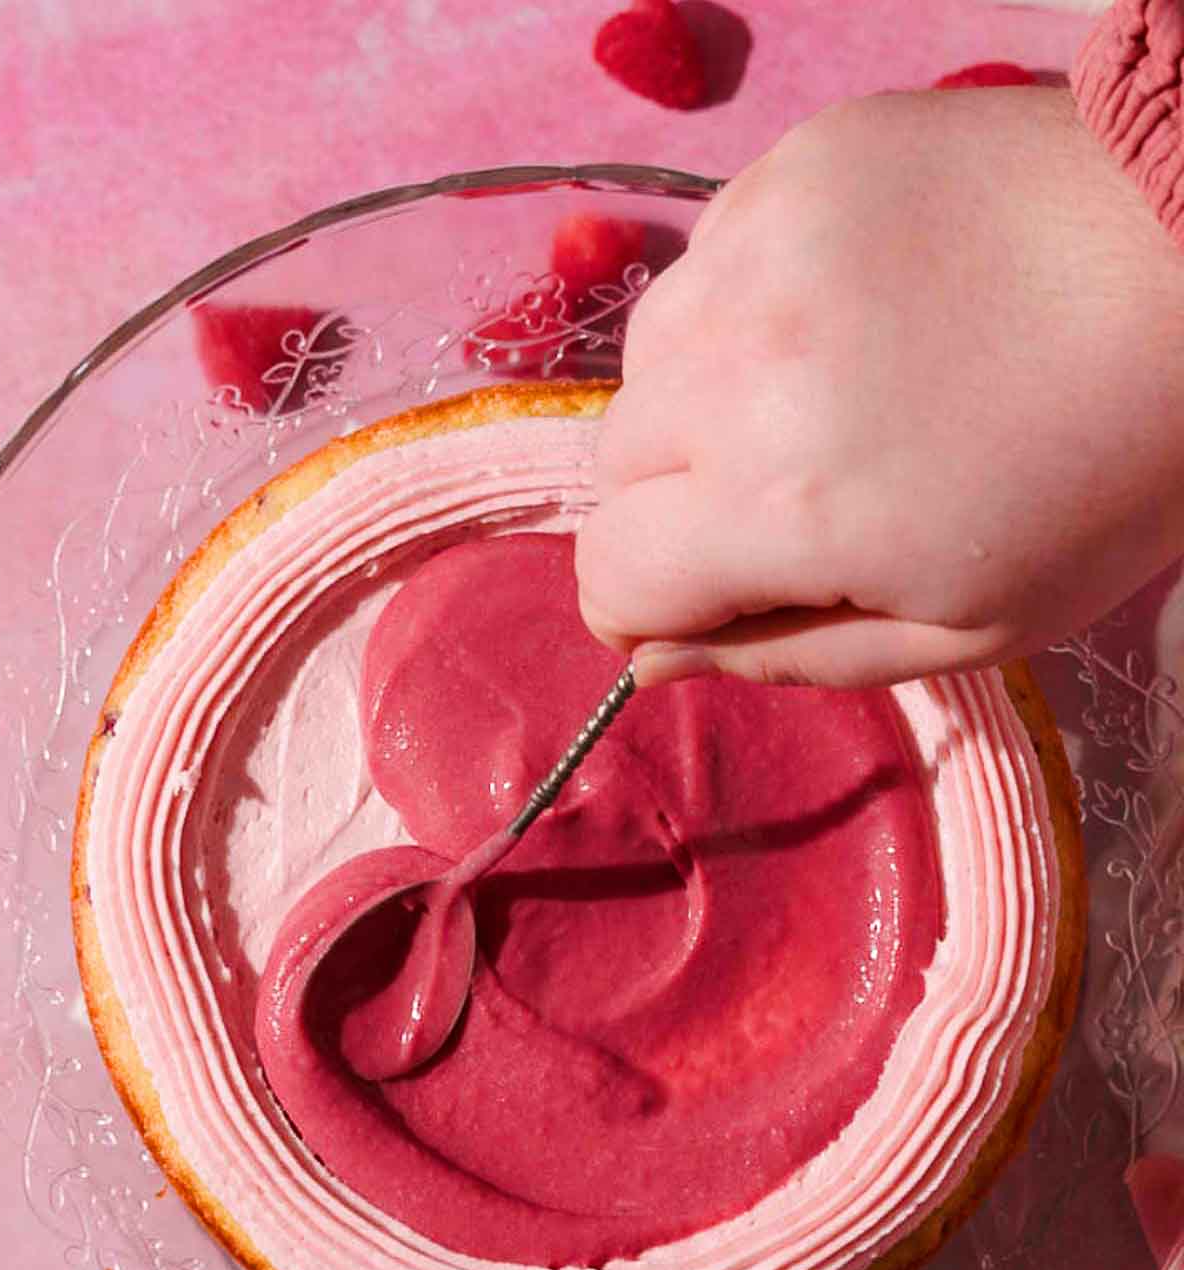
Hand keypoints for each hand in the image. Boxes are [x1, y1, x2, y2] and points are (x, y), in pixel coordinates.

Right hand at [577, 86, 1183, 687]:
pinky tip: (844, 317)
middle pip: (616, 469)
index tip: (696, 605)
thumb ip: (790, 655)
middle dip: (678, 508)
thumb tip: (653, 659)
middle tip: (790, 502)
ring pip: (648, 362)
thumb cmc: (1100, 474)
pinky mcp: (791, 169)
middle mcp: (739, 374)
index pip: (611, 577)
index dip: (643, 609)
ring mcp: (759, 253)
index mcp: (785, 510)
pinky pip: (705, 266)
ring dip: (700, 404)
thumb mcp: (965, 625)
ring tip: (819, 400)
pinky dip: (743, 311)